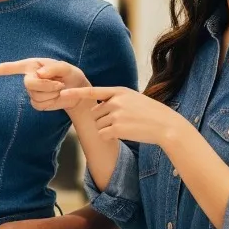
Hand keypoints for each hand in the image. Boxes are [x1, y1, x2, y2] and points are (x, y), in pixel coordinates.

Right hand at [0, 58, 91, 111]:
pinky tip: (56, 96)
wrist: (77, 91)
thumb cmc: (71, 76)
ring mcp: (32, 92)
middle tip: (59, 84)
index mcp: (32, 65)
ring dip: (51, 94)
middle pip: (29, 84)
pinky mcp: (37, 103)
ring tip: (59, 89)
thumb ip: (54, 69)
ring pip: (36, 96)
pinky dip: (51, 102)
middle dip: (46, 86)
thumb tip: (38, 74)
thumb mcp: (67, 68)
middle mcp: (29, 77)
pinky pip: (40, 105)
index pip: (8, 68)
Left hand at [60, 85, 187, 146]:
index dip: (76, 93)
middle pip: (95, 113)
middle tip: (122, 122)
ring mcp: (116, 115)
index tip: (63, 92)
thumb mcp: (134, 98)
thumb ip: (116, 99)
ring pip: (98, 125)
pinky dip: (109, 137)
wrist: (166, 125)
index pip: (93, 91)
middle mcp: (116, 101)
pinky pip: (102, 134)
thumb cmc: (150, 113)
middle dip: (103, 119)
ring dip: (107, 129)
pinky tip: (123, 134)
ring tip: (126, 127)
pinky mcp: (117, 129)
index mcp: (119, 91)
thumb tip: (97, 106)